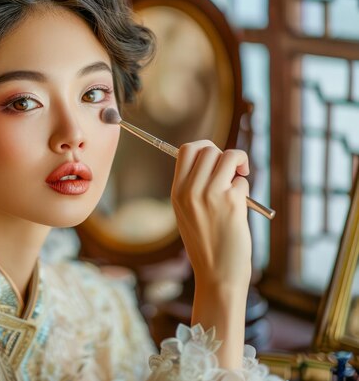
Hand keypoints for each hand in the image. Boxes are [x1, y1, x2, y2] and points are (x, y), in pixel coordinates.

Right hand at [171, 140, 251, 287]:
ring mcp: (210, 195)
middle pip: (208, 149)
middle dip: (224, 155)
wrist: (217, 274)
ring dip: (239, 164)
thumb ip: (193, 188)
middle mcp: (190, 191)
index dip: (204, 147)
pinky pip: (242, 180)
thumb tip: (214, 160)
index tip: (215, 158)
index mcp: (176, 193)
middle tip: (232, 170)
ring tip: (239, 181)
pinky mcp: (232, 203)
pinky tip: (240, 207)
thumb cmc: (207, 245)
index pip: (186, 150)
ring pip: (229, 157)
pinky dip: (245, 188)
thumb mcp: (187, 214)